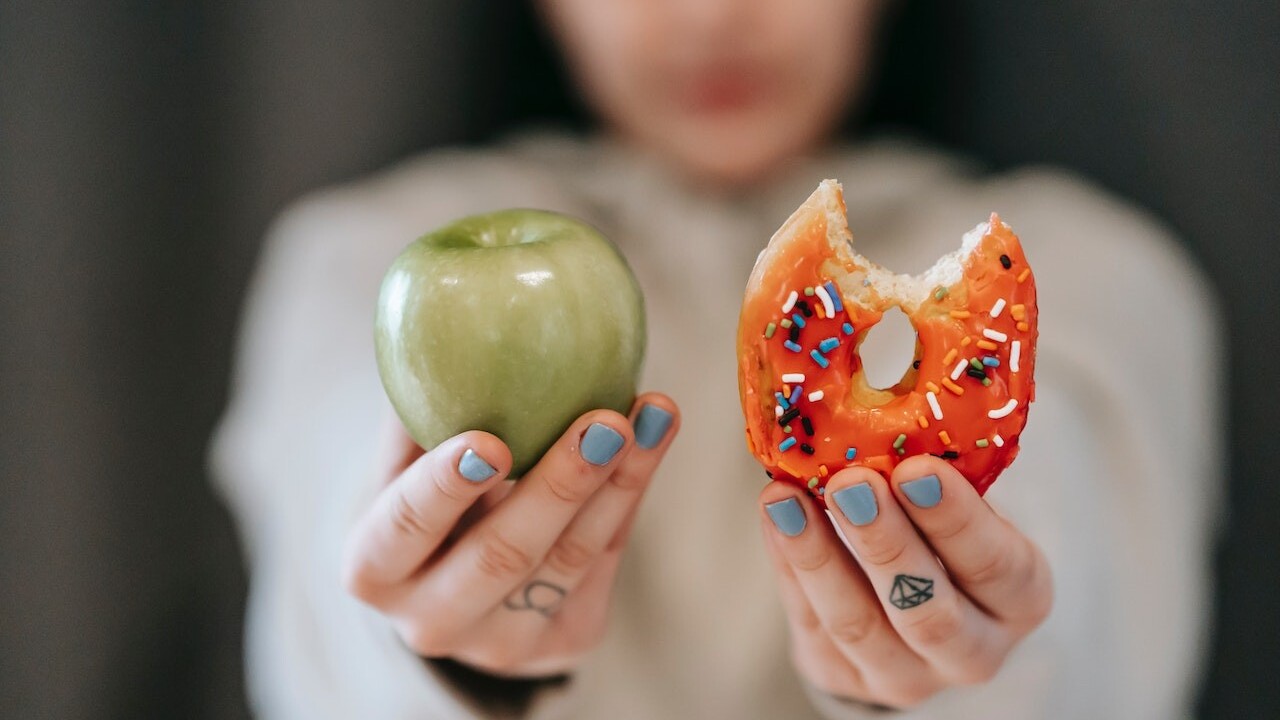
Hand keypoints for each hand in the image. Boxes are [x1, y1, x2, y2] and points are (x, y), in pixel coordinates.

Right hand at [343, 393, 678, 676]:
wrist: (453, 586)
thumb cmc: (421, 497)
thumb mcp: (401, 463)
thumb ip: (418, 410)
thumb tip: (445, 318)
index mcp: (374, 569)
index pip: (405, 529)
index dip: (444, 487)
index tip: (489, 440)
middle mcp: (431, 622)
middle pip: (502, 555)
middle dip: (560, 486)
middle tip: (604, 420)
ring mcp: (501, 645)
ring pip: (569, 560)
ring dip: (619, 481)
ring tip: (652, 414)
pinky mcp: (565, 642)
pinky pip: (604, 562)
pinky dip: (630, 494)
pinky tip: (653, 437)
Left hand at [759, 456, 1052, 708]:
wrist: (913, 602)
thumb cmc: (942, 530)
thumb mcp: (961, 503)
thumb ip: (937, 472)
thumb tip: (884, 399)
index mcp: (1019, 598)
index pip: (997, 566)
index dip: (957, 520)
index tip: (917, 468)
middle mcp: (973, 651)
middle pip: (928, 611)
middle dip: (885, 543)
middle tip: (851, 482)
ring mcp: (906, 676)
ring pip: (858, 625)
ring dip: (817, 556)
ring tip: (786, 497)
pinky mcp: (843, 678)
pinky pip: (811, 622)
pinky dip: (788, 564)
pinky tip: (776, 515)